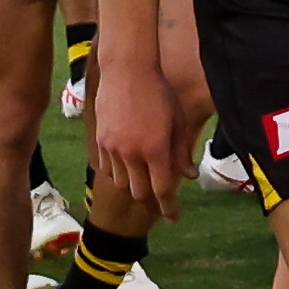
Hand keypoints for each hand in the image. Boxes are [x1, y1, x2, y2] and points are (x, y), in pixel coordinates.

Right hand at [86, 63, 180, 237]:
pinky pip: (108, 169)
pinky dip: (118, 172)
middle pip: (140, 193)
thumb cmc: (159, 93)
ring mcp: (112, 148)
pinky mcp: (100, 140)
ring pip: (122, 183)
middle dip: (151, 197)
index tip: (174, 218)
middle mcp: (132, 153)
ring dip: (134, 184)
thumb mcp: (178, 122)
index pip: (163, 190)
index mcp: (155, 149)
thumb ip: (181, 152)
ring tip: (143, 174)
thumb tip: (188, 176)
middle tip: (160, 191)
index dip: (169, 208)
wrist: (127, 70)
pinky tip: (127, 163)